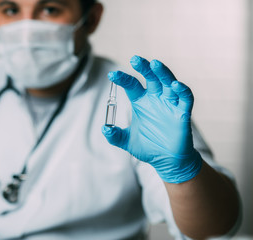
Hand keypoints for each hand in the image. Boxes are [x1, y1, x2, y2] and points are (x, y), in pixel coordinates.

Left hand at [102, 55, 201, 182]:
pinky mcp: (182, 112)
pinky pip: (185, 98)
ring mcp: (170, 104)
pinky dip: (182, 90)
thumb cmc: (148, 147)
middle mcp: (155, 99)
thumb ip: (115, 135)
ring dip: (162, 73)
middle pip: (151, 78)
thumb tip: (105, 128)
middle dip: (144, 68)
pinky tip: (175, 85)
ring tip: (154, 64)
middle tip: (135, 59)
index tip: (112, 75)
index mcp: (141, 102)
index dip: (123, 79)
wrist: (166, 161)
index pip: (131, 85)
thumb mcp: (127, 142)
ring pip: (168, 83)